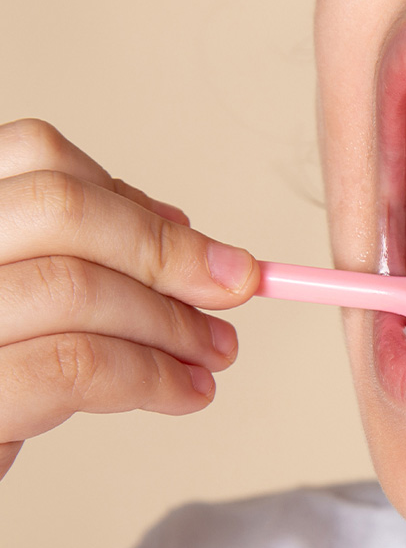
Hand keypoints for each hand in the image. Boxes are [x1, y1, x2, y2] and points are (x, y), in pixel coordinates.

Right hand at [0, 119, 259, 479]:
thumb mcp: (29, 301)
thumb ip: (84, 258)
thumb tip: (186, 238)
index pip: (38, 156)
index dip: (131, 200)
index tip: (197, 245)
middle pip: (64, 209)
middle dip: (169, 253)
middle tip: (234, 290)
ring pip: (77, 287)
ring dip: (172, 323)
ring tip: (214, 351)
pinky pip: (76, 366)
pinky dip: (153, 377)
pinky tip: (185, 391)